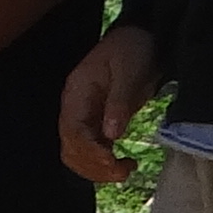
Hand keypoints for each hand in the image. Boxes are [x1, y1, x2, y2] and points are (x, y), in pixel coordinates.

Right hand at [55, 27, 168, 184]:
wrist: (141, 40)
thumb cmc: (133, 50)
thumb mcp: (129, 71)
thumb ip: (119, 102)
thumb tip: (111, 135)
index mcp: (77, 92)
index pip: (73, 130)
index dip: (89, 150)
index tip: (112, 162)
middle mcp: (74, 108)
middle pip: (71, 147)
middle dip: (93, 165)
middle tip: (123, 171)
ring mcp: (84, 117)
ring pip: (78, 154)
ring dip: (98, 169)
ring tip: (125, 171)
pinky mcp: (97, 123)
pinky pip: (92, 151)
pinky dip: (105, 164)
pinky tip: (125, 164)